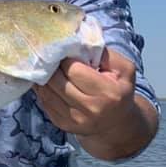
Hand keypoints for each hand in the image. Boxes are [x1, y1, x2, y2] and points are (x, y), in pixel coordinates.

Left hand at [34, 47, 156, 159]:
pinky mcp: (63, 125)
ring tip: (45, 68)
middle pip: (57, 81)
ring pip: (47, 92)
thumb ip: (103, 53)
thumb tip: (79, 41)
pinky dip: (42, 90)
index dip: (66, 59)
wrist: (117, 121)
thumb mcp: (123, 69)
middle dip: (52, 67)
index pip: (73, 70)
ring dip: (43, 78)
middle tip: (50, 58)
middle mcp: (91, 109)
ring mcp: (75, 119)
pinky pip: (44, 102)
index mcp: (108, 93)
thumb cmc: (119, 89)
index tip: (64, 53)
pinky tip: (47, 82)